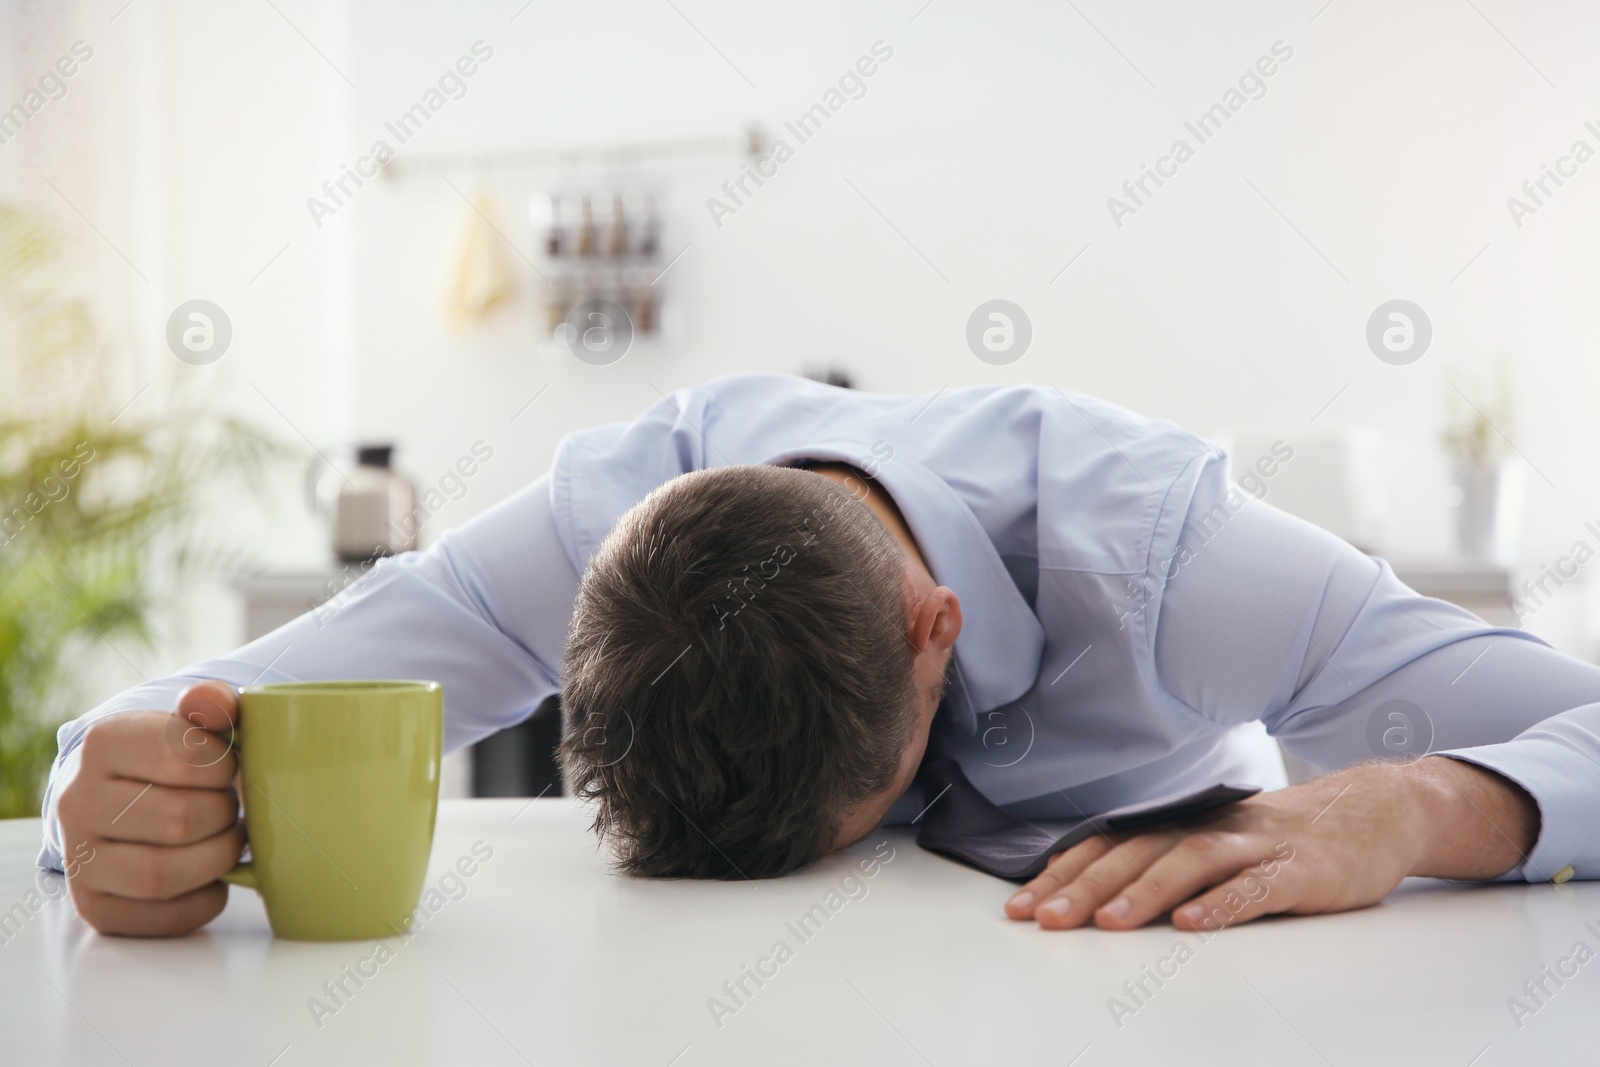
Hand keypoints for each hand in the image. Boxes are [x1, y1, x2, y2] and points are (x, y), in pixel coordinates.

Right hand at [56, 680, 244, 936]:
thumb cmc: (177, 757)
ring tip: (228, 842)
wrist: (127, 797)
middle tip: (231, 809)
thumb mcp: (193, 721)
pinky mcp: (94, 905)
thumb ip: (213, 704)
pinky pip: (159, 917)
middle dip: (225, 816)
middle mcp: (78, 800)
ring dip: (217, 860)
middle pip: (179, 820)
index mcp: (104, 743)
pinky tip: (213, 880)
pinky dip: (204, 901)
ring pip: (161, 874)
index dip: (224, 768)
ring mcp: (80, 858)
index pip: (183, 757)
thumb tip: (214, 704)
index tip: (228, 769)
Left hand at [1004, 756, 1538, 931]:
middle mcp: (1209, 827)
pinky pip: (1256, 888)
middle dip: (1084, 887)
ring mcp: (1255, 846)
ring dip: (1143, 893)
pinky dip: (1222, 904)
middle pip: (1136, 853)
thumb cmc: (1281, 837)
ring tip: (1104, 923)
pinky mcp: (1300, 870)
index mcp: (1182, 823)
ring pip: (1188, 863)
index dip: (1063, 873)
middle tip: (1042, 919)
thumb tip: (1092, 889)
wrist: (1374, 810)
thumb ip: (1163, 860)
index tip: (1020, 906)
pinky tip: (1191, 925)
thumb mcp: (1215, 843)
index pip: (1109, 845)